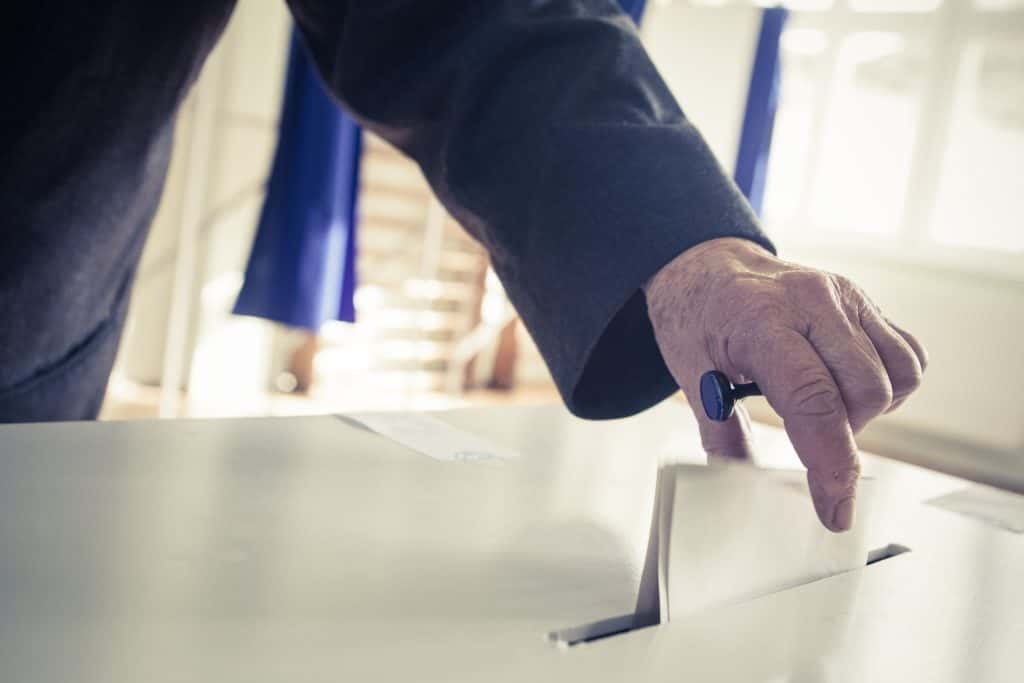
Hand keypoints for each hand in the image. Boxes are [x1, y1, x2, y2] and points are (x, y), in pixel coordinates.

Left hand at [645, 238, 926, 531]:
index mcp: (762, 320)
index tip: (834, 510)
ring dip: (867, 410)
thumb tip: (738, 487)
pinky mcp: (864, 299)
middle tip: (803, 432)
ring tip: (822, 405)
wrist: (706, 266)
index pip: (814, 401)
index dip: (829, 464)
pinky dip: (889, 384)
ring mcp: (844, 296)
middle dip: (842, 434)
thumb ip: (719, 432)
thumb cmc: (696, 317)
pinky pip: (907, 356)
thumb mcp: (689, 372)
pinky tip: (847, 385)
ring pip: (895, 377)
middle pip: (864, 394)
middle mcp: (812, 301)